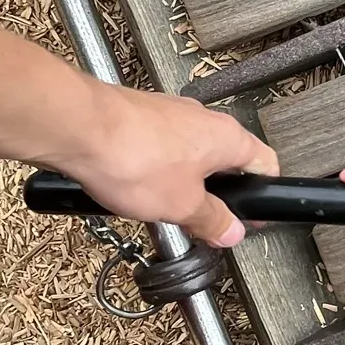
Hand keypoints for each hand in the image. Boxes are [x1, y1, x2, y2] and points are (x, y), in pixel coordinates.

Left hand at [57, 83, 277, 246]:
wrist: (79, 127)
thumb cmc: (134, 156)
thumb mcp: (182, 206)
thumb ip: (212, 221)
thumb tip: (231, 231)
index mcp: (228, 138)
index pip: (265, 164)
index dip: (262, 195)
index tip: (252, 217)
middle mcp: (204, 119)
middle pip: (226, 159)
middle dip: (217, 193)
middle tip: (204, 222)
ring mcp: (170, 113)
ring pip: (190, 153)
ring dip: (183, 181)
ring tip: (163, 207)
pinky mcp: (140, 116)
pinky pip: (160, 147)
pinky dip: (155, 169)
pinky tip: (135, 187)